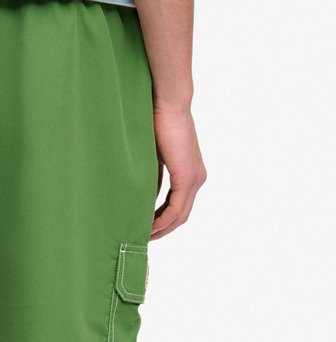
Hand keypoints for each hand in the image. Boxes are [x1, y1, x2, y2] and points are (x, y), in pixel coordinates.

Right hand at [151, 103, 206, 238]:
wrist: (168, 104)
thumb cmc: (157, 123)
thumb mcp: (154, 157)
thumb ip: (154, 177)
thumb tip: (144, 197)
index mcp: (191, 173)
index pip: (179, 206)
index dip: (163, 221)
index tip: (145, 228)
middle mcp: (197, 178)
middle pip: (181, 215)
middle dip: (162, 229)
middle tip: (143, 237)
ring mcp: (195, 179)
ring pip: (179, 216)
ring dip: (162, 229)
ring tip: (143, 236)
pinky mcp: (187, 178)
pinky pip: (175, 209)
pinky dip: (162, 221)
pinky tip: (149, 227)